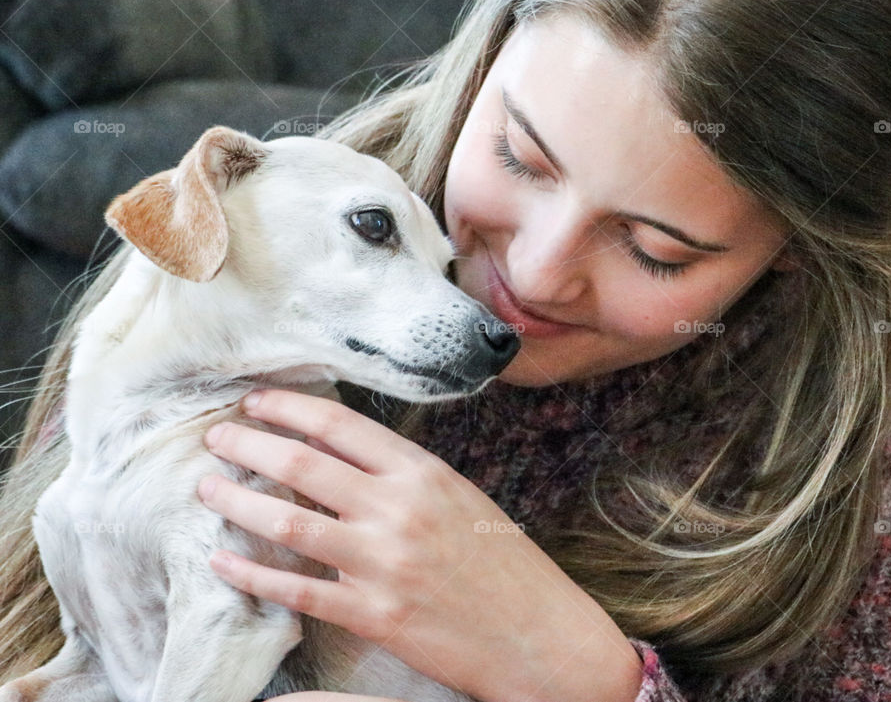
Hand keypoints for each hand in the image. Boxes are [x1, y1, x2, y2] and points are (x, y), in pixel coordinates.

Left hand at [197, 389, 641, 701]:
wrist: (540, 634)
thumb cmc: (504, 562)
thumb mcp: (460, 497)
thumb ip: (403, 474)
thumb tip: (341, 455)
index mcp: (423, 473)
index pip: (340, 425)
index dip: (289, 408)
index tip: (256, 401)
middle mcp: (398, 509)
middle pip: (303, 465)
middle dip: (249, 444)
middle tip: (214, 436)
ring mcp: (382, 564)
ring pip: (289, 522)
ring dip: (238, 501)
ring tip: (206, 487)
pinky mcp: (373, 615)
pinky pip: (296, 590)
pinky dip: (252, 573)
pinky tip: (223, 560)